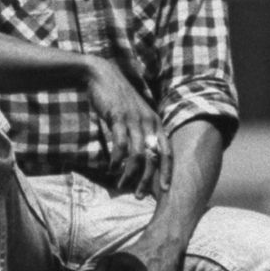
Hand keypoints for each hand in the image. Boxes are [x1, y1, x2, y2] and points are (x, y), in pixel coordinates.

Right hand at [84, 57, 169, 196]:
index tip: (165, 189)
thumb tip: (140, 155)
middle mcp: (148, 122)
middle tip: (139, 195)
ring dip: (130, 173)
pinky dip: (116, 159)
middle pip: (154, 157)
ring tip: (121, 185)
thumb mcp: (134, 114)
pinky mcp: (118, 117)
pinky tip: (111, 167)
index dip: (167, 171)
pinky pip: (120, 144)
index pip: (167, 151)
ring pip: (137, 154)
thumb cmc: (117, 98)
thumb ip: (140, 132)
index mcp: (155, 123)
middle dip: (147, 179)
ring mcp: (134, 119)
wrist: (102, 75)